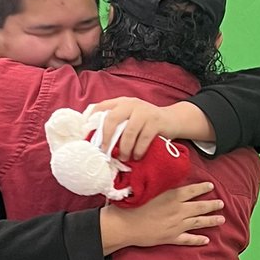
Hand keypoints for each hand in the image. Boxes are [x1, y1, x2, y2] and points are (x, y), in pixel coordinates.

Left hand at [89, 98, 213, 160]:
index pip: (101, 107)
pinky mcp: (155, 121)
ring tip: (123, 157)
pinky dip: (138, 150)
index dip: (91, 120)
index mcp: (121, 102)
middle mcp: (131, 104)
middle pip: (112, 119)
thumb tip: (97, 140)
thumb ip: (117, 123)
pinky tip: (137, 156)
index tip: (86, 135)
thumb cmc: (146, 123)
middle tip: (104, 151)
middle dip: (106, 138)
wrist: (172, 120)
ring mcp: (144, 112)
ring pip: (128, 132)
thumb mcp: (130, 117)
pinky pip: (143, 139)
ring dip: (124, 148)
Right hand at [100, 182, 223, 251]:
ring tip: (221, 219)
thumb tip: (166, 178)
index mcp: (172, 196)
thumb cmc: (132, 204)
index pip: (192, 190)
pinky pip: (188, 239)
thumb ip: (160, 185)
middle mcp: (178, 210)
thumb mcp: (147, 189)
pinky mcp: (171, 238)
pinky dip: (198, 240)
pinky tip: (206, 240)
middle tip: (221, 204)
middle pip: (199, 207)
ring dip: (211, 221)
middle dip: (212, 205)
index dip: (203, 188)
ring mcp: (176, 225)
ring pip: (198, 222)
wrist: (125, 225)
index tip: (211, 186)